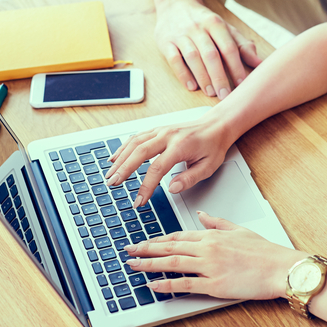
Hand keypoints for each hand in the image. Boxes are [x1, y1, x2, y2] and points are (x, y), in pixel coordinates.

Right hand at [105, 118, 233, 205]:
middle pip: (140, 152)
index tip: (139, 200)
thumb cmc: (213, 146)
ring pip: (135, 143)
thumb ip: (189, 179)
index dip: (145, 186)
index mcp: (180, 146)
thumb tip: (171, 189)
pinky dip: (124, 147)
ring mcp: (161, 130)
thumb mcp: (209, 166)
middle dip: (124, 169)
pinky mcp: (158, 129)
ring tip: (110, 174)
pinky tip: (115, 158)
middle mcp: (168, 135)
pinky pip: (137, 137)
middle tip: (113, 184)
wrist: (216, 125)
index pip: (157, 168)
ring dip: (120, 158)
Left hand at [124, 212, 306, 300]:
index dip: (157, 239)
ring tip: (133, 265)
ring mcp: (209, 266)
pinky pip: (184, 284)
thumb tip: (202, 215)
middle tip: (128, 250)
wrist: (279, 268)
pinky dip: (166, 284)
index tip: (144, 241)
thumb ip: (217, 222)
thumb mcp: (239, 230)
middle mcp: (208, 248)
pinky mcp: (213, 284)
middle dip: (145, 248)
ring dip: (149, 264)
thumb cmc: (264, 252)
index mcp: (212, 235)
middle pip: (169, 247)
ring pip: (172, 262)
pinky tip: (152, 285)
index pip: (178, 235)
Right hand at [154, 0, 261, 98]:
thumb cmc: (204, 22)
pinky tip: (191, 86)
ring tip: (211, 93)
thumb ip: (242, 46)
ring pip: (192, 58)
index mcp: (215, 24)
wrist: (175, 3)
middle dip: (219, 77)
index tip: (242, 85)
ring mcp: (180, 34)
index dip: (236, 67)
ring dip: (203, 77)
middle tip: (225, 96)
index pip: (228, 48)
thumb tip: (260, 63)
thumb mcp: (225, 29)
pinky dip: (183, 74)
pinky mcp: (165, 41)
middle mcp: (198, 28)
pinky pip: (174, 59)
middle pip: (211, 55)